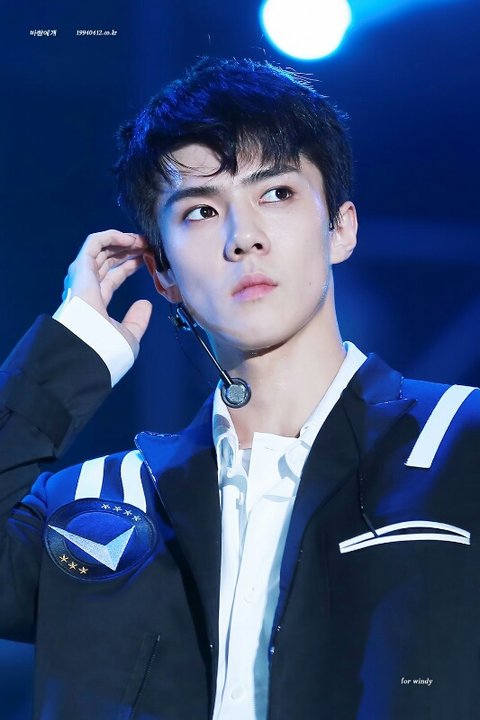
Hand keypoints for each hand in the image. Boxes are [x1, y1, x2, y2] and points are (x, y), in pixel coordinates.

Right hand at [62, 230, 152, 356]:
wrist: (88, 349)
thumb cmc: (106, 348)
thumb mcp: (129, 335)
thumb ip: (137, 320)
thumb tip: (145, 304)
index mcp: (96, 303)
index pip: (112, 277)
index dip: (129, 266)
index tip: (146, 259)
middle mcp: (87, 288)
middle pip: (107, 261)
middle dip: (127, 251)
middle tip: (146, 245)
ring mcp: (82, 277)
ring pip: (101, 250)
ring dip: (122, 241)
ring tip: (141, 239)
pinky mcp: (81, 268)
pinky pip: (93, 243)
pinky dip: (111, 236)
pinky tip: (129, 238)